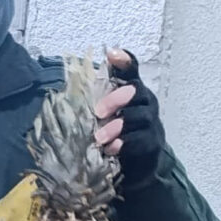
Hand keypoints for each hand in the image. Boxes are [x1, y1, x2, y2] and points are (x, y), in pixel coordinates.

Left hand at [94, 48, 163, 176]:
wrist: (136, 165)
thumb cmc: (116, 134)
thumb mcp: (104, 115)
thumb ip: (94, 100)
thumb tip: (68, 86)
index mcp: (133, 90)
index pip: (132, 69)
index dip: (124, 60)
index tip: (111, 55)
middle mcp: (146, 102)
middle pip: (136, 91)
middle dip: (116, 99)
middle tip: (98, 112)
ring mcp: (152, 122)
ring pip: (140, 116)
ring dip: (117, 125)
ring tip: (99, 137)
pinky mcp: (153, 143)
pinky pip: (142, 139)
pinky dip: (126, 144)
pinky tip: (112, 149)